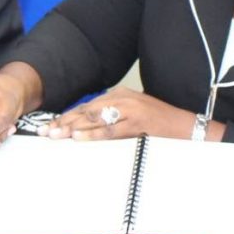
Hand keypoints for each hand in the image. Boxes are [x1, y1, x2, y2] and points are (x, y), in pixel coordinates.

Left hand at [40, 86, 201, 141]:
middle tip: (45, 131)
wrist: (187, 126)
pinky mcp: (137, 123)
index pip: (86, 107)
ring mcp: (129, 110)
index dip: (67, 117)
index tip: (50, 125)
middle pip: (86, 111)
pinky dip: (93, 134)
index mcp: (119, 95)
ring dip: (73, 128)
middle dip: (64, 122)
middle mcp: (121, 99)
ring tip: (56, 134)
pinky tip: (79, 138)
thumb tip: (87, 127)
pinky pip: (111, 130)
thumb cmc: (160, 123)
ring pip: (94, 119)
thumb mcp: (133, 114)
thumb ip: (112, 117)